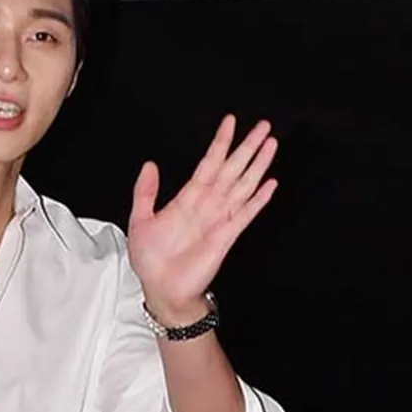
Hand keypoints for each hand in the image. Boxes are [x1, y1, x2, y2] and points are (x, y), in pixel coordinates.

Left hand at [127, 115, 277, 322]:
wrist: (161, 289)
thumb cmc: (151, 259)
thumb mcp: (140, 219)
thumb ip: (146, 192)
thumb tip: (150, 165)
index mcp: (188, 198)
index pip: (208, 164)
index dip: (220, 143)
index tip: (230, 122)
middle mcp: (207, 205)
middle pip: (232, 169)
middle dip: (247, 147)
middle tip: (263, 126)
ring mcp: (219, 219)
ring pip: (243, 185)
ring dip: (257, 165)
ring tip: (271, 144)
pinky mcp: (226, 236)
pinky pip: (245, 214)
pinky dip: (258, 199)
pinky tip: (270, 184)